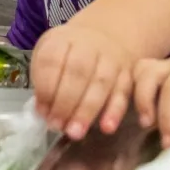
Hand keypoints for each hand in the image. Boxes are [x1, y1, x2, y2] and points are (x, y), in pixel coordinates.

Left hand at [30, 23, 133, 140]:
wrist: (104, 37)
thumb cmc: (68, 53)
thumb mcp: (48, 54)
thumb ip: (43, 80)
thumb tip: (43, 110)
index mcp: (62, 39)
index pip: (53, 60)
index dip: (46, 87)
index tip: (42, 112)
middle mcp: (88, 45)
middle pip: (78, 71)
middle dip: (66, 102)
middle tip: (58, 126)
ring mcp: (111, 58)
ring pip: (101, 82)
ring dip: (88, 110)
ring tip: (76, 132)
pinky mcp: (128, 73)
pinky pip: (123, 92)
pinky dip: (115, 111)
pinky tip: (107, 128)